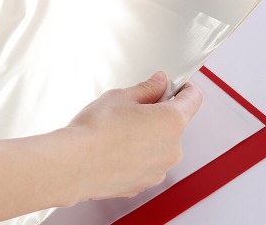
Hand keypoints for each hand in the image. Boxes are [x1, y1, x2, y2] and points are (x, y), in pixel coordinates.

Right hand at [65, 71, 201, 200]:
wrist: (72, 164)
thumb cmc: (95, 131)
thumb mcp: (122, 97)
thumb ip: (147, 88)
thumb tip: (159, 82)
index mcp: (171, 121)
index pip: (193, 99)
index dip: (185, 88)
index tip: (176, 86)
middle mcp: (172, 149)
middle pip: (175, 123)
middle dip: (159, 113)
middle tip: (134, 108)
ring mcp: (159, 169)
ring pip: (161, 143)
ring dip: (149, 135)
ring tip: (120, 130)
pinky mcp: (144, 183)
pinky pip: (148, 161)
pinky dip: (139, 153)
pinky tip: (117, 148)